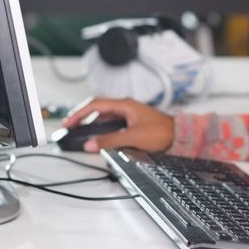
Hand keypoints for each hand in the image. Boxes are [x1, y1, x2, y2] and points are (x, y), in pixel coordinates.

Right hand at [60, 97, 174, 152]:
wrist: (180, 136)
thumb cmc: (162, 132)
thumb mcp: (133, 137)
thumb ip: (110, 141)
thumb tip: (90, 144)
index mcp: (124, 105)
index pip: (95, 105)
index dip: (79, 114)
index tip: (68, 123)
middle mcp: (125, 107)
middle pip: (97, 110)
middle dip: (81, 118)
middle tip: (69, 127)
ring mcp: (128, 115)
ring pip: (104, 118)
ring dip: (91, 125)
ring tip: (79, 133)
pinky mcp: (131, 124)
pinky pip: (111, 125)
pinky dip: (101, 131)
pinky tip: (98, 138)